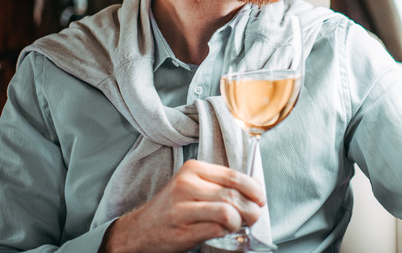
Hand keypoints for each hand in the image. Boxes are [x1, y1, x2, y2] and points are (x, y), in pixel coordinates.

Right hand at [100, 160, 265, 252]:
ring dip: (240, 221)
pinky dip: (226, 232)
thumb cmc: (173, 208)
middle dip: (251, 208)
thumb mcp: (193, 186)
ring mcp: (182, 208)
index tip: (260, 198)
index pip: (232, 176)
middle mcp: (186, 185)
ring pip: (228, 212)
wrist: (141, 230)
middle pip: (232, 195)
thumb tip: (254, 189)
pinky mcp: (183, 229)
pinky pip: (217, 229)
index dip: (253, 188)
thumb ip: (219, 184)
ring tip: (240, 224)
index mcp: (192, 169)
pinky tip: (224, 231)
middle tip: (255, 215)